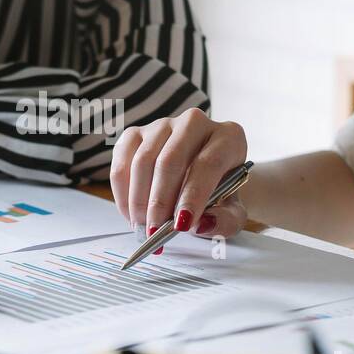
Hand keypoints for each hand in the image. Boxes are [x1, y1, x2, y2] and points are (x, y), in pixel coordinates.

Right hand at [110, 108, 248, 240]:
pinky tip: (131, 212)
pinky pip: (122, 161)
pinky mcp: (137, 133)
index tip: (181, 224)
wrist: (200, 178)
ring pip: (143, 161)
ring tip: (142, 225)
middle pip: (170, 160)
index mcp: (229, 137)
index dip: (192, 196)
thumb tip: (201, 224)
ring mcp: (163, 125)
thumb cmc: (218, 193)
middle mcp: (195, 122)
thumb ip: (225, 221)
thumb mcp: (231, 213)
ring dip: (138, 199)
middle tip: (155, 231)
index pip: (208, 163)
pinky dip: (123, 191)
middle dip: (159, 201)